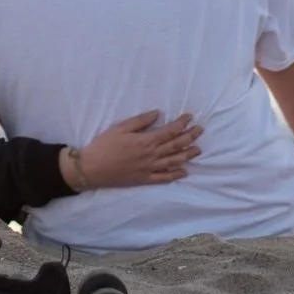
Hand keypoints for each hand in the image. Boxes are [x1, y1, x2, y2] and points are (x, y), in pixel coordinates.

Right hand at [75, 111, 202, 189]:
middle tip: (200, 130)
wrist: (92, 168)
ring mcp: (149, 169)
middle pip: (176, 146)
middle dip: (190, 137)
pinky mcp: (144, 179)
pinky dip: (175, 175)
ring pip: (173, 162)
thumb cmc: (104, 145)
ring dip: (187, 155)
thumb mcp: (121, 128)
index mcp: (146, 141)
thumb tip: (158, 113)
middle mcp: (151, 155)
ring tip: (198, 149)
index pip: (170, 131)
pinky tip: (184, 172)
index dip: (182, 124)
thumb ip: (141, 121)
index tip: (190, 117)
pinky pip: (163, 178)